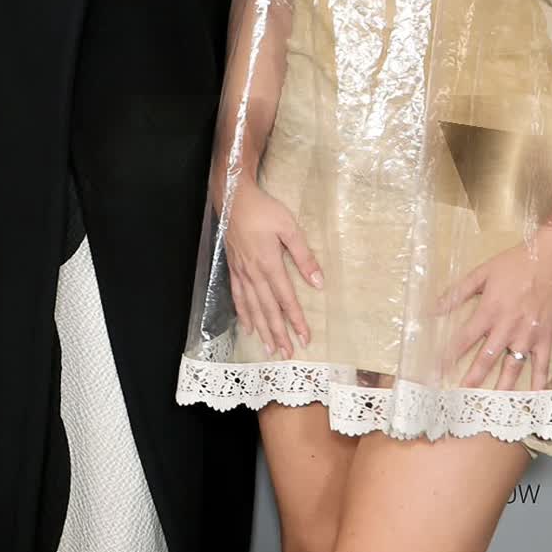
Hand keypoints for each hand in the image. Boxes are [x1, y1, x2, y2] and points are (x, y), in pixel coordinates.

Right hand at [223, 178, 321, 359]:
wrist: (233, 198)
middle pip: (267, 309)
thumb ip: (303, 256)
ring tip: (268, 347)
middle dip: (278, 332)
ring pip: (252, 307)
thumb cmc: (263, 210)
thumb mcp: (289, 227)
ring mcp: (241, 272)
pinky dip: (243, 313)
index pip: (286, 299)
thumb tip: (318, 282)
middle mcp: (253, 273)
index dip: (296, 320)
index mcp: (269, 263)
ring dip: (261, 328)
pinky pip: (238, 296)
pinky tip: (247, 325)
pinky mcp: (233, 268)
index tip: (305, 338)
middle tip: (286, 353)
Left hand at [442, 227, 551, 389]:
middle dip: (471, 378)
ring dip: (500, 386)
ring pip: (512, 367)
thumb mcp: (482, 273)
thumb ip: (457, 292)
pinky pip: (542, 364)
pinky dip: (538, 382)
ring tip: (490, 403)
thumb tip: (433, 308)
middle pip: (485, 358)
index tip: (436, 371)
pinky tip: (533, 397)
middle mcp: (507, 327)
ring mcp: (528, 335)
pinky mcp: (546, 337)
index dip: (448, 356)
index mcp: (489, 311)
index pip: (463, 339)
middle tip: (459, 397)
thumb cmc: (515, 263)